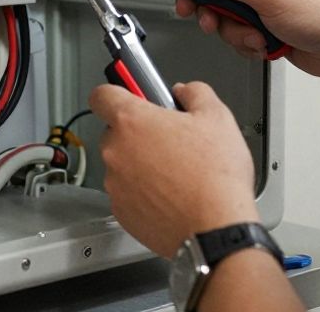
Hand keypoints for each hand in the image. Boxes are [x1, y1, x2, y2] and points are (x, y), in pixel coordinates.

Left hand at [90, 81, 258, 257]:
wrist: (215, 229)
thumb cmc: (215, 177)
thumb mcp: (217, 117)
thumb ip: (195, 93)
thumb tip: (186, 91)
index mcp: (132, 121)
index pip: (102, 95)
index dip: (116, 91)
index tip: (130, 93)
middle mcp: (116, 152)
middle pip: (116, 132)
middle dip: (139, 133)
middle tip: (170, 139)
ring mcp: (116, 185)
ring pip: (122, 165)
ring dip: (142, 165)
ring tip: (177, 172)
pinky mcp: (122, 212)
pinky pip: (128, 194)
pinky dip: (144, 193)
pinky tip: (172, 194)